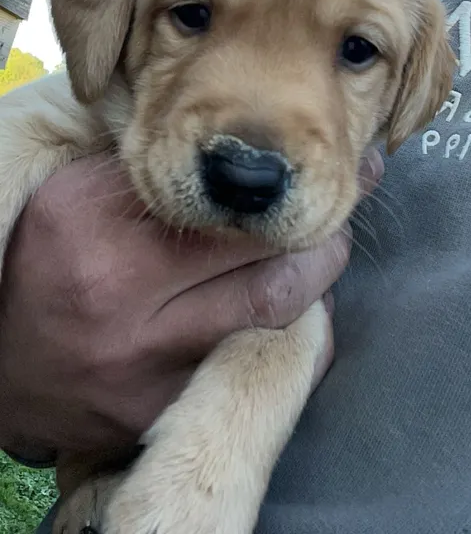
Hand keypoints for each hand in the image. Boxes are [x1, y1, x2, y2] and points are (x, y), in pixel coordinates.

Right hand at [0, 149, 382, 463]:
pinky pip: (254, 367)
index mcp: (92, 222)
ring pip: (271, 310)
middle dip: (314, 221)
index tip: (312, 151)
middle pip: (256, 248)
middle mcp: (120, 293)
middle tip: (346, 196)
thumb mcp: (72, 195)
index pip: (209, 187)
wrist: (1, 367)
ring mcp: (144, 361)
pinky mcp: (160, 410)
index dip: (273, 171)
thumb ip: (144, 170)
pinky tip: (300, 307)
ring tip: (328, 247)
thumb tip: (233, 151)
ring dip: (315, 274)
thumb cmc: (44, 265)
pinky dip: (288, 332)